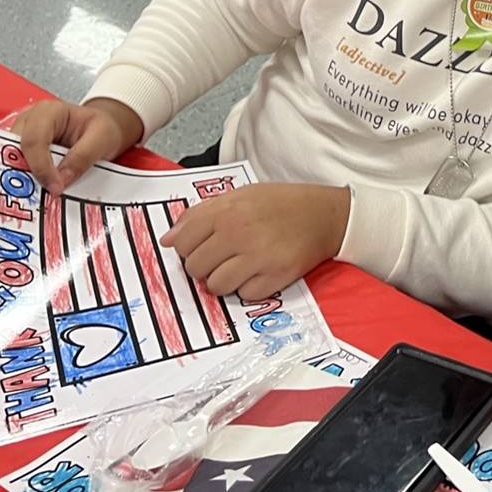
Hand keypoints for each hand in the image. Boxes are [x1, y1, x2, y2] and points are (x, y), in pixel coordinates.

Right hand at [12, 97, 142, 193]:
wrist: (99, 130)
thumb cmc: (100, 128)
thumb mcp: (102, 138)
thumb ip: (83, 157)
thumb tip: (61, 180)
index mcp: (48, 112)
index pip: (35, 140)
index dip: (41, 167)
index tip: (55, 188)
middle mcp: (28, 122)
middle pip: (15, 151)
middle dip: (26, 176)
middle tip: (42, 197)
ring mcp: (21, 138)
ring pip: (10, 163)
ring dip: (22, 183)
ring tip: (37, 201)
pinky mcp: (21, 154)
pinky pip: (15, 171)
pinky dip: (24, 185)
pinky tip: (35, 197)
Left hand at [163, 182, 350, 301]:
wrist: (324, 214)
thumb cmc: (281, 203)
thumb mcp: (240, 195)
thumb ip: (201, 214)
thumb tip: (168, 239)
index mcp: (226, 211)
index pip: (181, 242)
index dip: (188, 248)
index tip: (201, 247)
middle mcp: (238, 234)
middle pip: (195, 267)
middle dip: (205, 266)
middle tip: (223, 257)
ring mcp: (257, 257)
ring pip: (216, 286)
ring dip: (224, 280)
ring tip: (240, 266)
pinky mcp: (275, 277)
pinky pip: (244, 295)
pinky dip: (248, 288)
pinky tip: (259, 272)